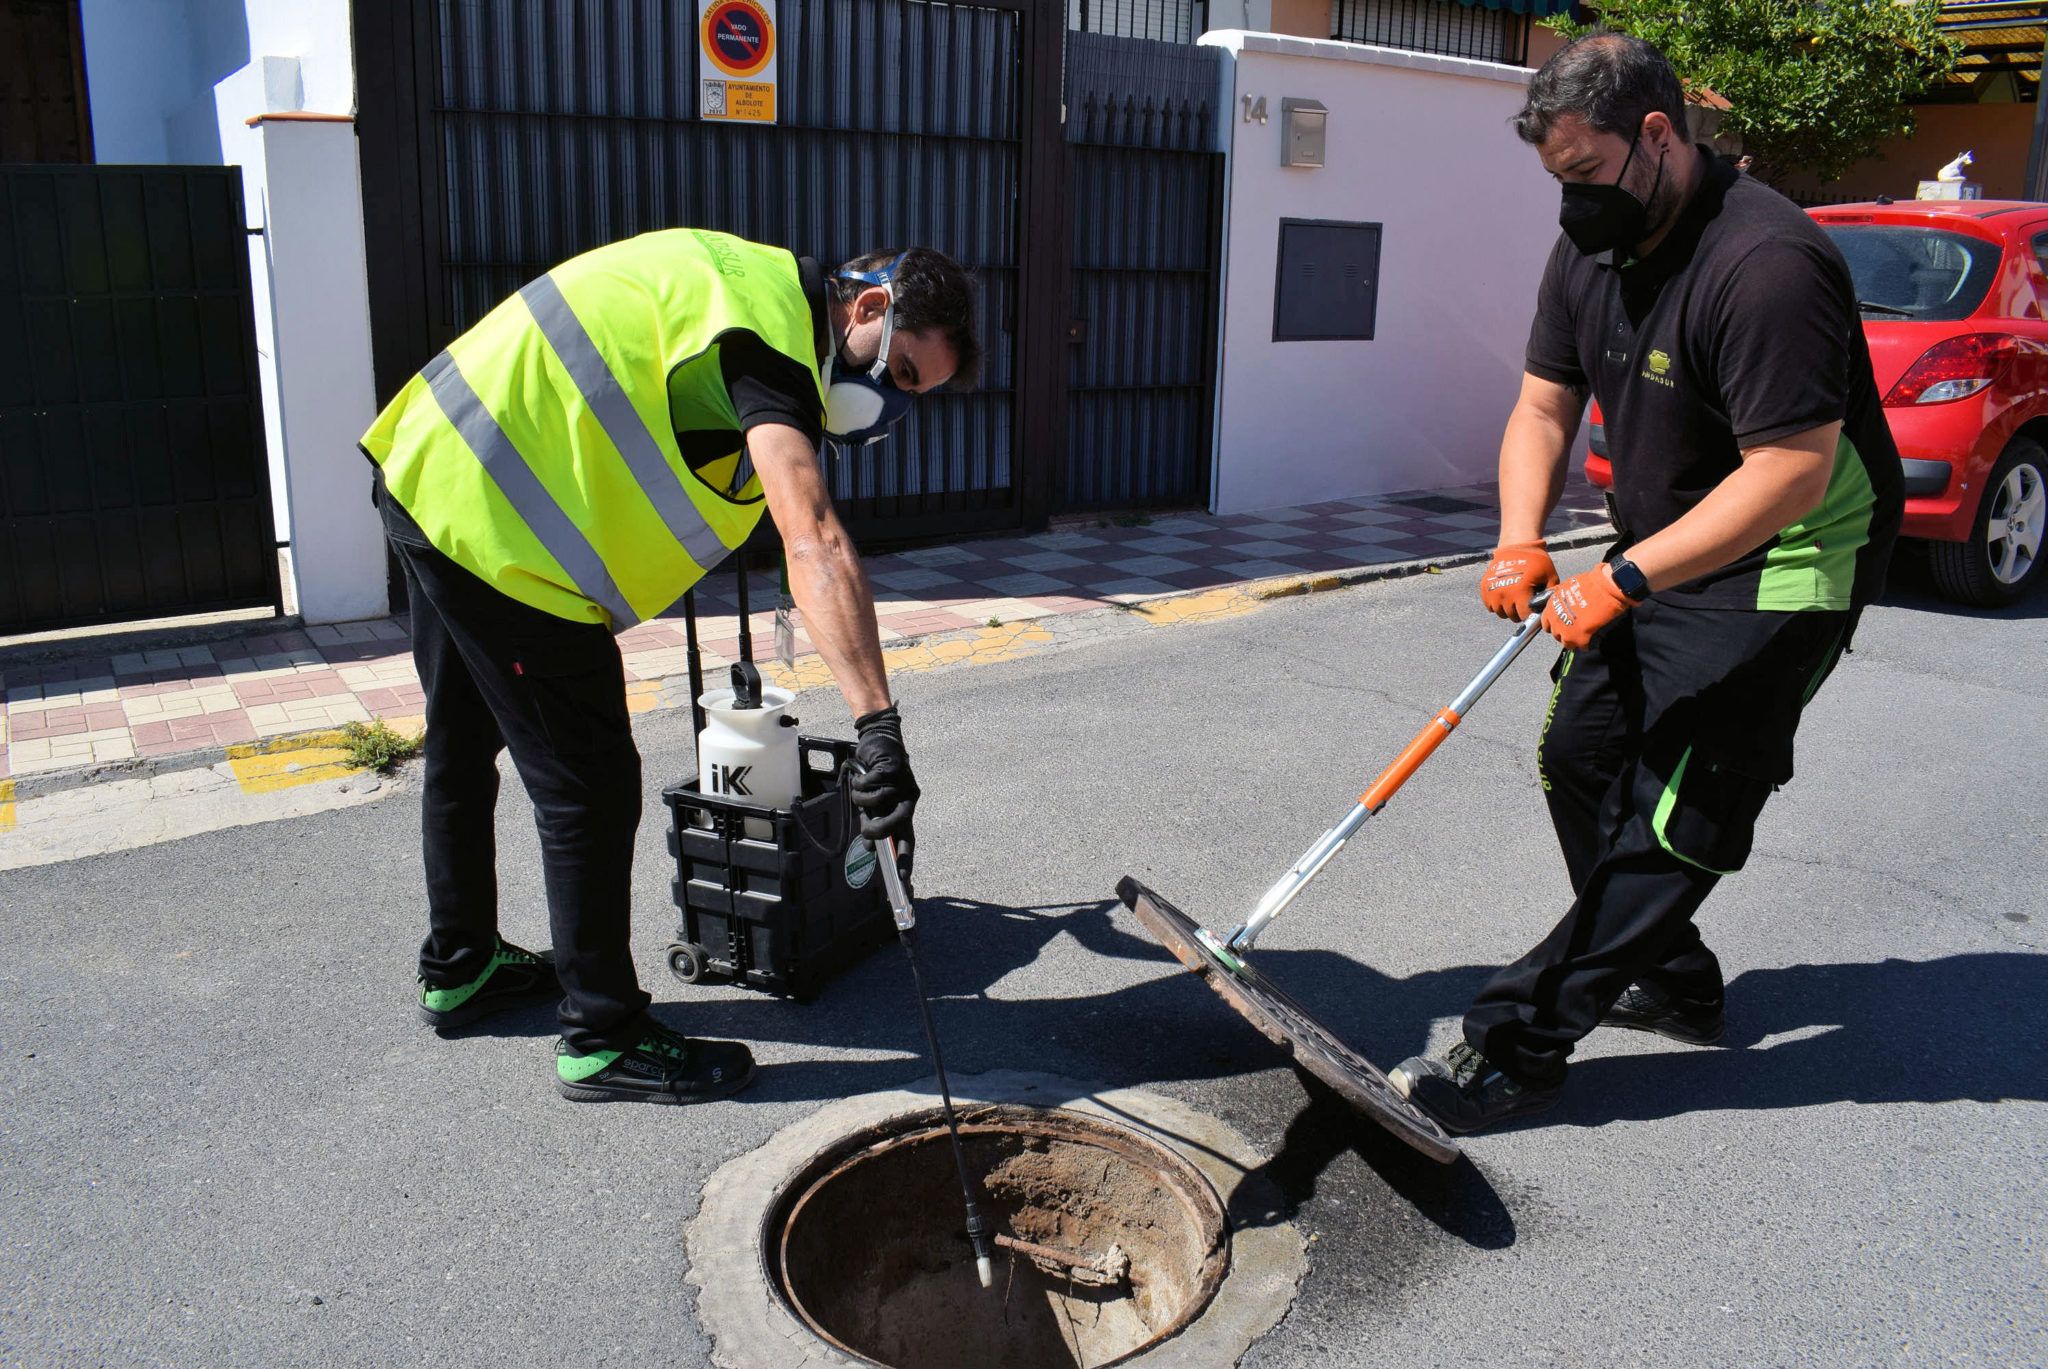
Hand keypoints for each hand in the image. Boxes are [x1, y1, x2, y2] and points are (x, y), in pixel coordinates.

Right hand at [849, 705, 918, 877]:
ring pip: (878, 802)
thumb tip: (869, 849)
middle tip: (866, 829)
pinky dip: (861, 781)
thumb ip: (873, 824)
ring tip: (861, 789)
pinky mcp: (895, 769)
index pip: (909, 838)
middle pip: (896, 824)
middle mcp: (909, 799)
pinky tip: (864, 774)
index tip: (903, 879)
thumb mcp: (873, 805)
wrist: (877, 742)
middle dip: (876, 829)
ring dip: (862, 798)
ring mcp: (904, 784)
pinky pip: (871, 784)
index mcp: (906, 810)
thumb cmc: (874, 777)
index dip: (906, 859)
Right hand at [1480, 540, 1558, 620]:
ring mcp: (1493, 591)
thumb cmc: (1535, 560)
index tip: (1532, 609)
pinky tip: (1504, 595)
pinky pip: (1490, 606)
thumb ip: (1551, 593)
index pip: (1524, 616)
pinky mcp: (1485, 588)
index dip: (1530, 614)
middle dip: (1519, 612)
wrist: (1516, 546)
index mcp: (1520, 592)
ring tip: (1514, 599)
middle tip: (1524, 602)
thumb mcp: (1550, 575)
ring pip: (1500, 612)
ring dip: (1507, 609)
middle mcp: (1504, 594)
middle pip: (1512, 616)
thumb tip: (1548, 608)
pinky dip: (1496, 603)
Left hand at [1540, 563, 1638, 649]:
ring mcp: (1567, 632)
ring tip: (1586, 631)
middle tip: (1576, 626)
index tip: (1562, 622)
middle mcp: (1556, 621)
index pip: (1546, 623)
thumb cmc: (1590, 584)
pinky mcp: (1581, 640)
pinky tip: (1595, 634)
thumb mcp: (1566, 588)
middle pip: (1557, 634)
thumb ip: (1561, 600)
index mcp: (1551, 608)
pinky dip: (1589, 642)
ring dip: (1575, 639)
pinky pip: (1583, 646)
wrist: (1605, 588)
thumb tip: (1564, 605)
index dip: (1555, 623)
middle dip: (1566, 631)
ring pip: (1568, 643)